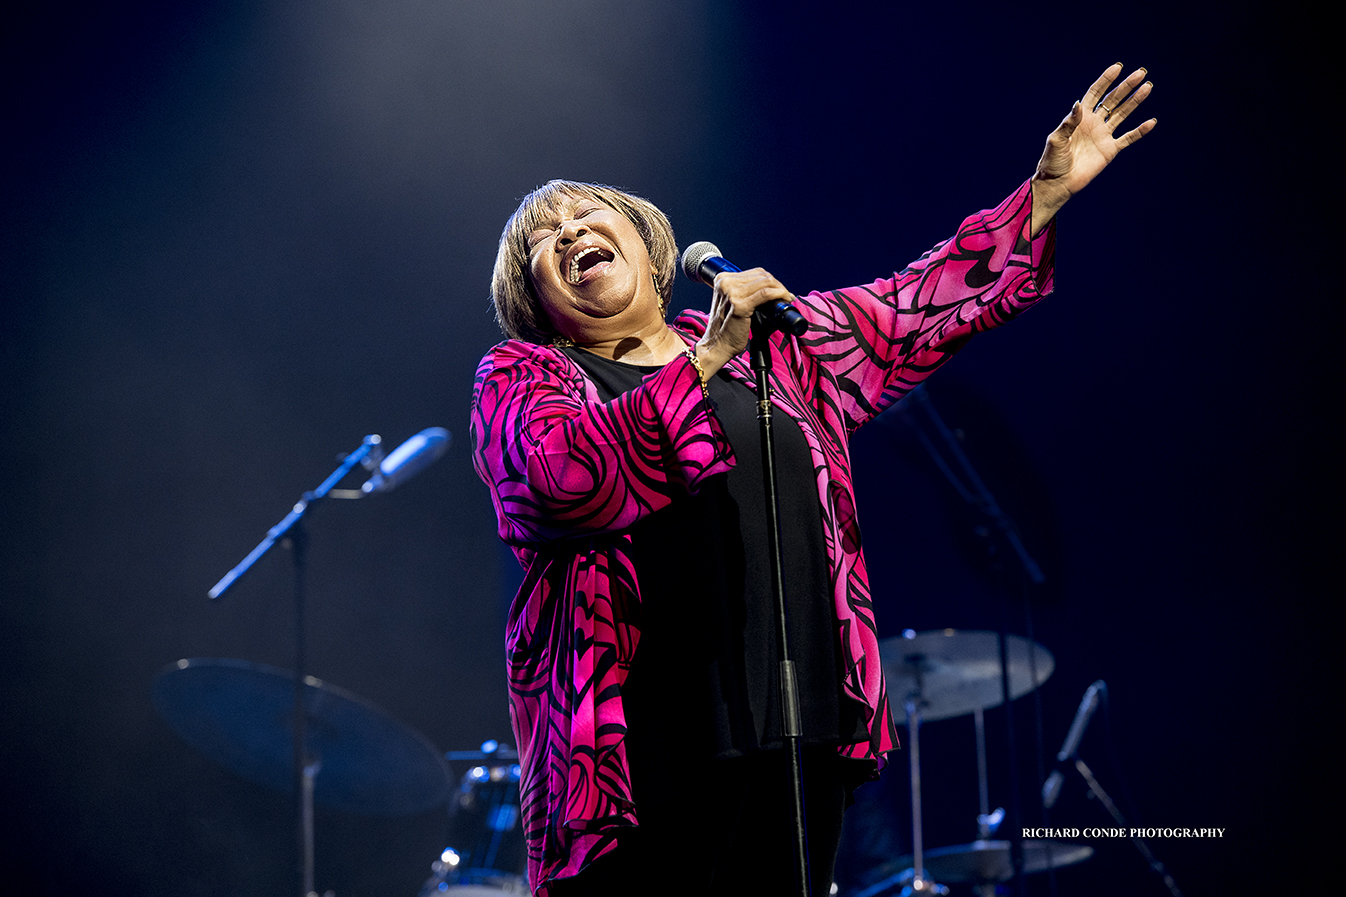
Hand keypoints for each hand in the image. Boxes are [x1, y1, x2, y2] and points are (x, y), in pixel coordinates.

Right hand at [694, 268, 794, 377]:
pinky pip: (766, 293)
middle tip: (786, 296)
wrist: (716, 346)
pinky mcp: (740, 305)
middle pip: (762, 275)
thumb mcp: (732, 303)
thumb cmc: (726, 330)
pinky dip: (779, 294)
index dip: (771, 281)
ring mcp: (732, 293)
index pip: (755, 273)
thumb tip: (772, 290)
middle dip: (777, 285)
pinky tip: (784, 300)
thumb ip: (746, 293)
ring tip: (786, 299)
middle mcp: (725, 283)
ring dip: (781, 289)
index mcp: (722, 280)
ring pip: (766, 282)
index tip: (780, 290)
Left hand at [1031, 63, 1155, 234]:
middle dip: (1126, 86)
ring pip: (1122, 114)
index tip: (1117, 67)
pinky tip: (1151, 122)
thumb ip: (1068, 122)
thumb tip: (1078, 104)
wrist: (1057, 183)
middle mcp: (1094, 123)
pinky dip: (1139, 131)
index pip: (1095, 93)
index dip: (1106, 80)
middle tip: (1141, 73)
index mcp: (1080, 117)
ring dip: (1135, 101)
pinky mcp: (1110, 150)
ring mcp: (1103, 135)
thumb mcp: (1056, 140)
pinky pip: (1128, 138)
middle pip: (1113, 100)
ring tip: (1147, 87)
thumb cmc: (1052, 161)